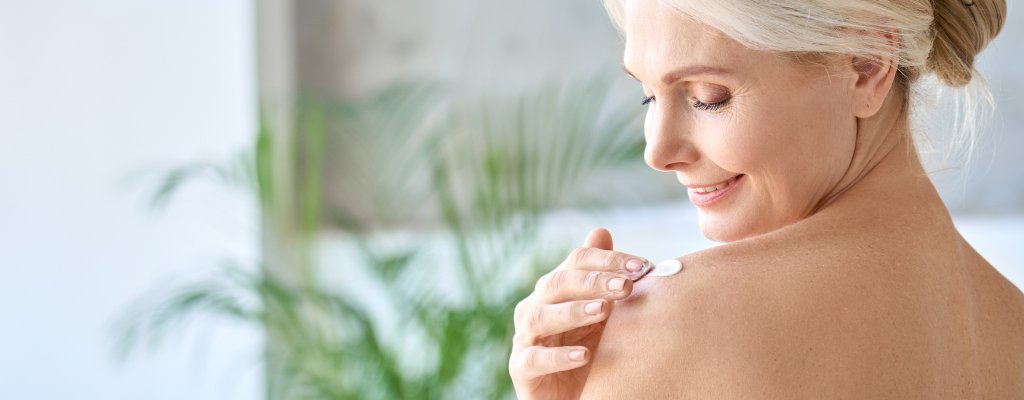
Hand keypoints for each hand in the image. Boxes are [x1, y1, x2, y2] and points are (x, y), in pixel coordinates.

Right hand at [509, 227, 650, 399]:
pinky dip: (558, 357)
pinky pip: (533, 359)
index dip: (608, 260)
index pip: (576, 261)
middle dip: (593, 281)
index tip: (643, 268)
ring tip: (603, 311)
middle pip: (557, 283)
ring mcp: (525, 337)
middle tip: (626, 286)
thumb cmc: (587, 346)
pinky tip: (584, 356)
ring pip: (539, 317)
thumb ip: (600, 275)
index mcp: (555, 288)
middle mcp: (535, 307)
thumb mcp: (600, 311)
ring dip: (572, 312)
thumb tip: (600, 230)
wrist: (572, 393)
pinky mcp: (521, 369)